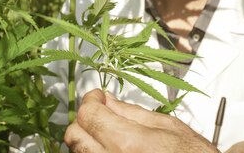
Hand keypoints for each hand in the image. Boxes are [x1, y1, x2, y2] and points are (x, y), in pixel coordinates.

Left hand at [65, 89, 218, 152]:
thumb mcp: (169, 127)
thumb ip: (131, 112)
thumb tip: (107, 100)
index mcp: (128, 143)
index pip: (88, 115)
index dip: (91, 101)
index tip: (98, 97)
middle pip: (75, 136)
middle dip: (85, 120)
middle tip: (101, 113)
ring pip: (80, 152)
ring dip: (89, 139)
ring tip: (109, 133)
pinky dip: (97, 152)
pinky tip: (113, 148)